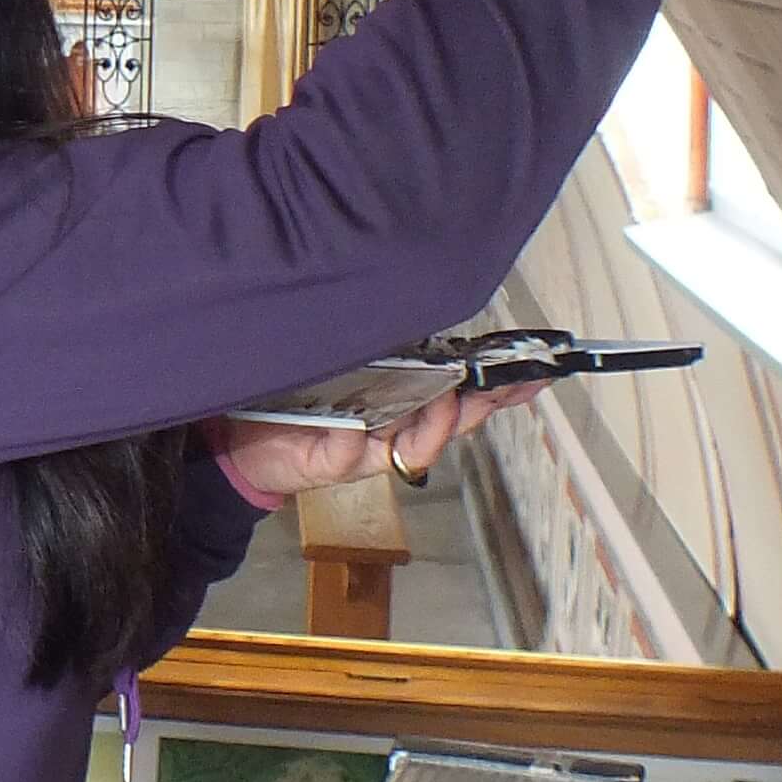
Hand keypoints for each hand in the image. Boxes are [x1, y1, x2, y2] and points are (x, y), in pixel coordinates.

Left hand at [215, 381, 547, 506]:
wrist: (245, 443)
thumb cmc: (299, 397)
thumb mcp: (346, 365)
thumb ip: (386, 351)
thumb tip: (423, 317)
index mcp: (405, 406)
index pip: (464, 397)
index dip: (500, 388)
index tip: (536, 373)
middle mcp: (395, 431)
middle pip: (452, 423)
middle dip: (481, 405)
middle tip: (504, 385)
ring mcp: (369, 451)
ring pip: (415, 443)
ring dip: (432, 423)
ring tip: (444, 400)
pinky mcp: (334, 465)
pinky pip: (354, 451)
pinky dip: (358, 438)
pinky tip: (360, 427)